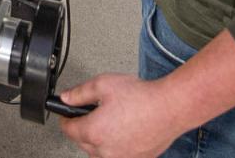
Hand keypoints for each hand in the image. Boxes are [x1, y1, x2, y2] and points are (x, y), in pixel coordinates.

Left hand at [59, 74, 185, 157]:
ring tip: (108, 123)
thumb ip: (80, 93)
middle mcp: (105, 150)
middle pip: (83, 143)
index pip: (68, 130)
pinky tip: (123, 132)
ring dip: (98, 141)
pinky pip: (117, 156)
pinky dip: (115, 146)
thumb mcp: (103, 84)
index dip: (65, 119)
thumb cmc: (141, 97)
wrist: (169, 108)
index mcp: (93, 132)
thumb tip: (65, 98)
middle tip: (90, 114)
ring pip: (99, 153)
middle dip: (83, 129)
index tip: (65, 115)